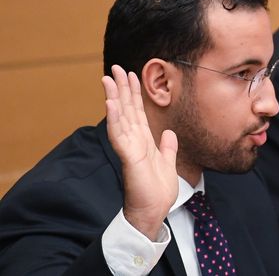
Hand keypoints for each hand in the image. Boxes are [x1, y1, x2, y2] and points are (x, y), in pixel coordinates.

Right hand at [102, 65, 177, 240]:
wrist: (153, 211)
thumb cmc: (157, 191)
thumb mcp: (167, 164)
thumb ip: (167, 148)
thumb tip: (169, 134)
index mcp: (144, 141)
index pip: (137, 112)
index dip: (135, 94)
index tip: (133, 75)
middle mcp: (134, 141)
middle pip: (126, 109)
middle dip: (122, 88)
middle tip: (115, 68)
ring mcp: (129, 148)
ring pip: (120, 117)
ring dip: (114, 97)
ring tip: (108, 79)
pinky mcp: (128, 157)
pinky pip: (119, 135)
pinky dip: (115, 119)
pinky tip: (110, 103)